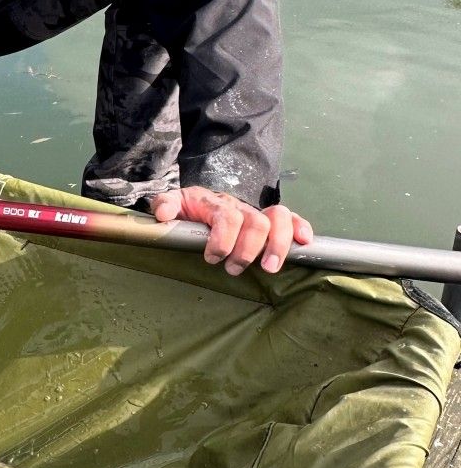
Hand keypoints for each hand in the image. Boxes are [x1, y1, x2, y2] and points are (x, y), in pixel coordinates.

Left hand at [150, 186, 312, 274]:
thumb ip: (164, 205)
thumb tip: (163, 216)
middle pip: (256, 222)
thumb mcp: (173, 203)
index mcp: (216, 204)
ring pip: (278, 219)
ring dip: (277, 244)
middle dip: (248, 249)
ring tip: (269, 268)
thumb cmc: (190, 208)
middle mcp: (241, 207)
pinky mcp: (271, 220)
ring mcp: (258, 212)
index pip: (227, 217)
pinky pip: (293, 218)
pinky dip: (301, 228)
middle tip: (234, 269)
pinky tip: (304, 243)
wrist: (205, 198)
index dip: (223, 240)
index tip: (212, 258)